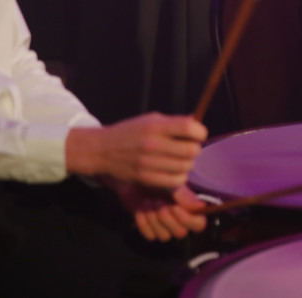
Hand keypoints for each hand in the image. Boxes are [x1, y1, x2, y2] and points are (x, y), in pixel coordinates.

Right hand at [66, 113, 207, 189]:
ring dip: (187, 164)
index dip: (199, 132)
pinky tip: (173, 171)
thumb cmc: (130, 132)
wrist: (101, 150)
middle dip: (195, 149)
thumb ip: (174, 122)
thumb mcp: (150, 120)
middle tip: (188, 149)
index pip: (189, 128)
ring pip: (186, 167)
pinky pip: (174, 181)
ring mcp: (148, 162)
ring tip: (179, 160)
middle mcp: (152, 143)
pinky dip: (179, 177)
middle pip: (191, 150)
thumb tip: (198, 122)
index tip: (197, 134)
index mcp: (155, 126)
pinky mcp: (144, 178)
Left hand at [113, 183, 207, 241]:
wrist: (134, 178)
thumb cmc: (156, 178)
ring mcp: (164, 227)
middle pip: (180, 233)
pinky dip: (143, 222)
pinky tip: (140, 208)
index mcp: (189, 209)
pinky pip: (150, 236)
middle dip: (167, 218)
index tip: (174, 206)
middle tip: (158, 202)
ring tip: (148, 202)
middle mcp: (179, 221)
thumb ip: (184, 196)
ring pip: (164, 236)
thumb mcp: (170, 184)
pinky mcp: (150, 230)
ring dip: (154, 219)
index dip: (188, 220)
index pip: (199, 225)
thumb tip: (201, 206)